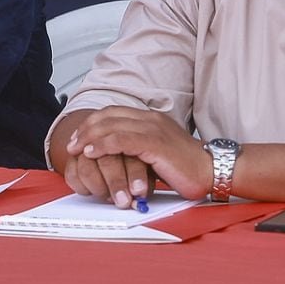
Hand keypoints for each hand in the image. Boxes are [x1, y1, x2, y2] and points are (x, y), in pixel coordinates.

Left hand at [63, 106, 213, 202]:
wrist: (212, 171)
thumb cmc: (185, 167)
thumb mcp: (156, 153)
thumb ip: (137, 148)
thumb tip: (114, 156)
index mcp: (150, 118)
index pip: (113, 112)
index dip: (93, 123)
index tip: (78, 137)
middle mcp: (150, 118)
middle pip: (108, 116)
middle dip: (86, 129)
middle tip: (72, 144)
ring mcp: (153, 129)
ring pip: (111, 125)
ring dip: (89, 137)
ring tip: (76, 149)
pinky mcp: (156, 144)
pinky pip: (122, 140)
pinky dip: (103, 145)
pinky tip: (92, 153)